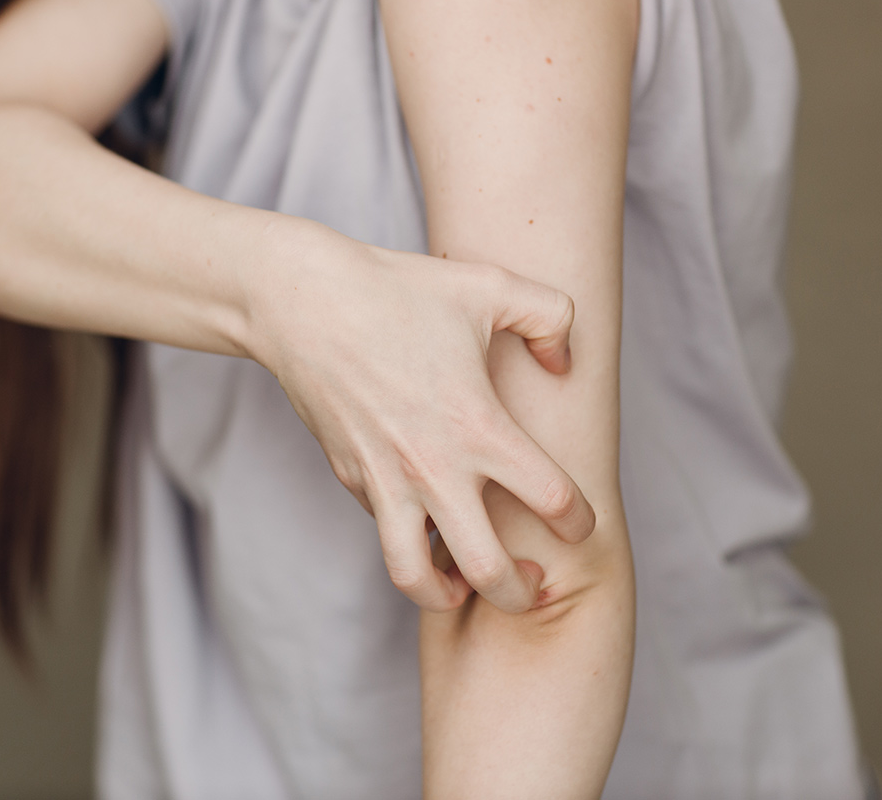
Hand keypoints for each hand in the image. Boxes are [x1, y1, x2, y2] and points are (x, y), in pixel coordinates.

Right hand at [248, 222, 594, 612]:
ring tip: (467, 584)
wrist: (301, 302)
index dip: (580, 524)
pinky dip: (409, 540)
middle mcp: (433, 467)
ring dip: (448, 596)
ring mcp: (385, 480)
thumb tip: (565, 366)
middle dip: (520, 595)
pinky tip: (425, 520)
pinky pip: (385, 529)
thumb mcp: (490, 284)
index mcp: (479, 426)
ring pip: (416, 579)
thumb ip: (552, 317)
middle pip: (488, 572)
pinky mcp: (350, 478)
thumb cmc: (397, 288)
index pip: (553, 502)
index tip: (579, 525)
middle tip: (533, 585)